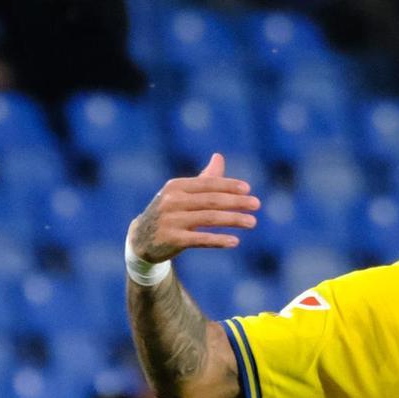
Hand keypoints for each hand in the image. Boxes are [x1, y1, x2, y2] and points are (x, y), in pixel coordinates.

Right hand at [128, 152, 259, 263]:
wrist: (142, 239)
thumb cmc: (169, 213)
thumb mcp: (182, 194)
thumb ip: (203, 179)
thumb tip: (219, 157)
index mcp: (177, 186)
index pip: (207, 183)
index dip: (228, 185)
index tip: (248, 189)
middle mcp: (173, 201)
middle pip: (211, 200)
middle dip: (236, 202)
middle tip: (256, 205)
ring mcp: (172, 220)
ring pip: (208, 218)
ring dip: (233, 219)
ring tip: (252, 222)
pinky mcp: (173, 239)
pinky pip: (200, 239)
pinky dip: (218, 240)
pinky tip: (234, 241)